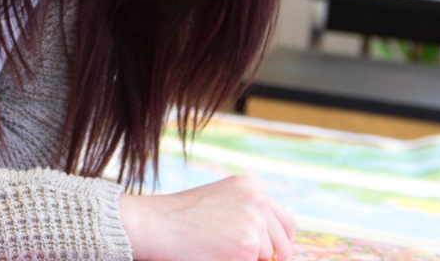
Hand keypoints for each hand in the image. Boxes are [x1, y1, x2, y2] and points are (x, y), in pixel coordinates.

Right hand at [119, 175, 294, 260]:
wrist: (155, 224)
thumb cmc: (177, 218)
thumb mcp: (217, 203)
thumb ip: (244, 214)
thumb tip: (268, 245)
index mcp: (250, 186)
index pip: (284, 221)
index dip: (279, 243)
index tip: (271, 255)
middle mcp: (257, 200)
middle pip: (283, 243)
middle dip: (271, 258)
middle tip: (244, 258)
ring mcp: (254, 221)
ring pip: (269, 258)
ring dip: (249, 260)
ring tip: (218, 252)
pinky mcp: (247, 245)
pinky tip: (214, 255)